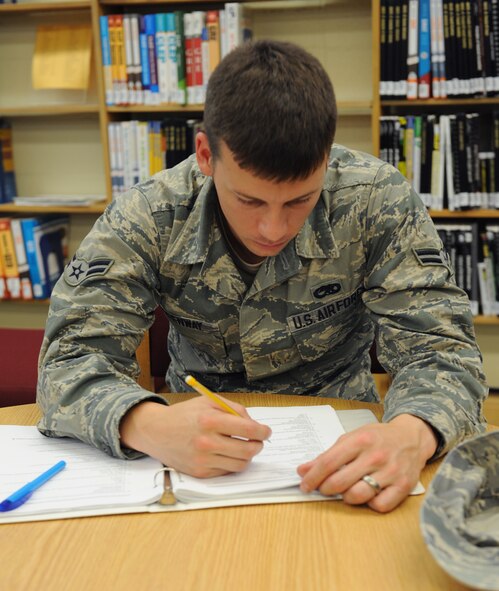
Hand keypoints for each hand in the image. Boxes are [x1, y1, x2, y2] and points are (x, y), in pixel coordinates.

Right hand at [119, 397, 271, 477]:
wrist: (155, 431)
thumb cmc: (184, 414)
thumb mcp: (208, 401)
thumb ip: (234, 409)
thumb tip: (255, 424)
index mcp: (210, 420)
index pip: (248, 429)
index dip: (263, 431)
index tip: (266, 431)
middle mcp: (206, 442)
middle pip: (248, 450)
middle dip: (258, 445)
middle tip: (258, 441)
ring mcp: (202, 460)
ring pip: (240, 464)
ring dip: (247, 456)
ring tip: (243, 447)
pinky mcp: (199, 473)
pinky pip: (226, 471)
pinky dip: (231, 462)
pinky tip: (226, 453)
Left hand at [297, 414, 437, 512]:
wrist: (412, 437)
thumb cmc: (378, 437)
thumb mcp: (352, 438)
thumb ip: (328, 455)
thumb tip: (303, 470)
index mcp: (360, 440)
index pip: (328, 462)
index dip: (313, 477)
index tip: (305, 485)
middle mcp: (375, 456)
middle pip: (340, 482)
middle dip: (326, 489)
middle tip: (324, 488)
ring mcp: (390, 472)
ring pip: (358, 496)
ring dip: (346, 498)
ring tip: (345, 491)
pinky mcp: (403, 486)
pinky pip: (380, 505)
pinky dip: (370, 504)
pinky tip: (368, 496)